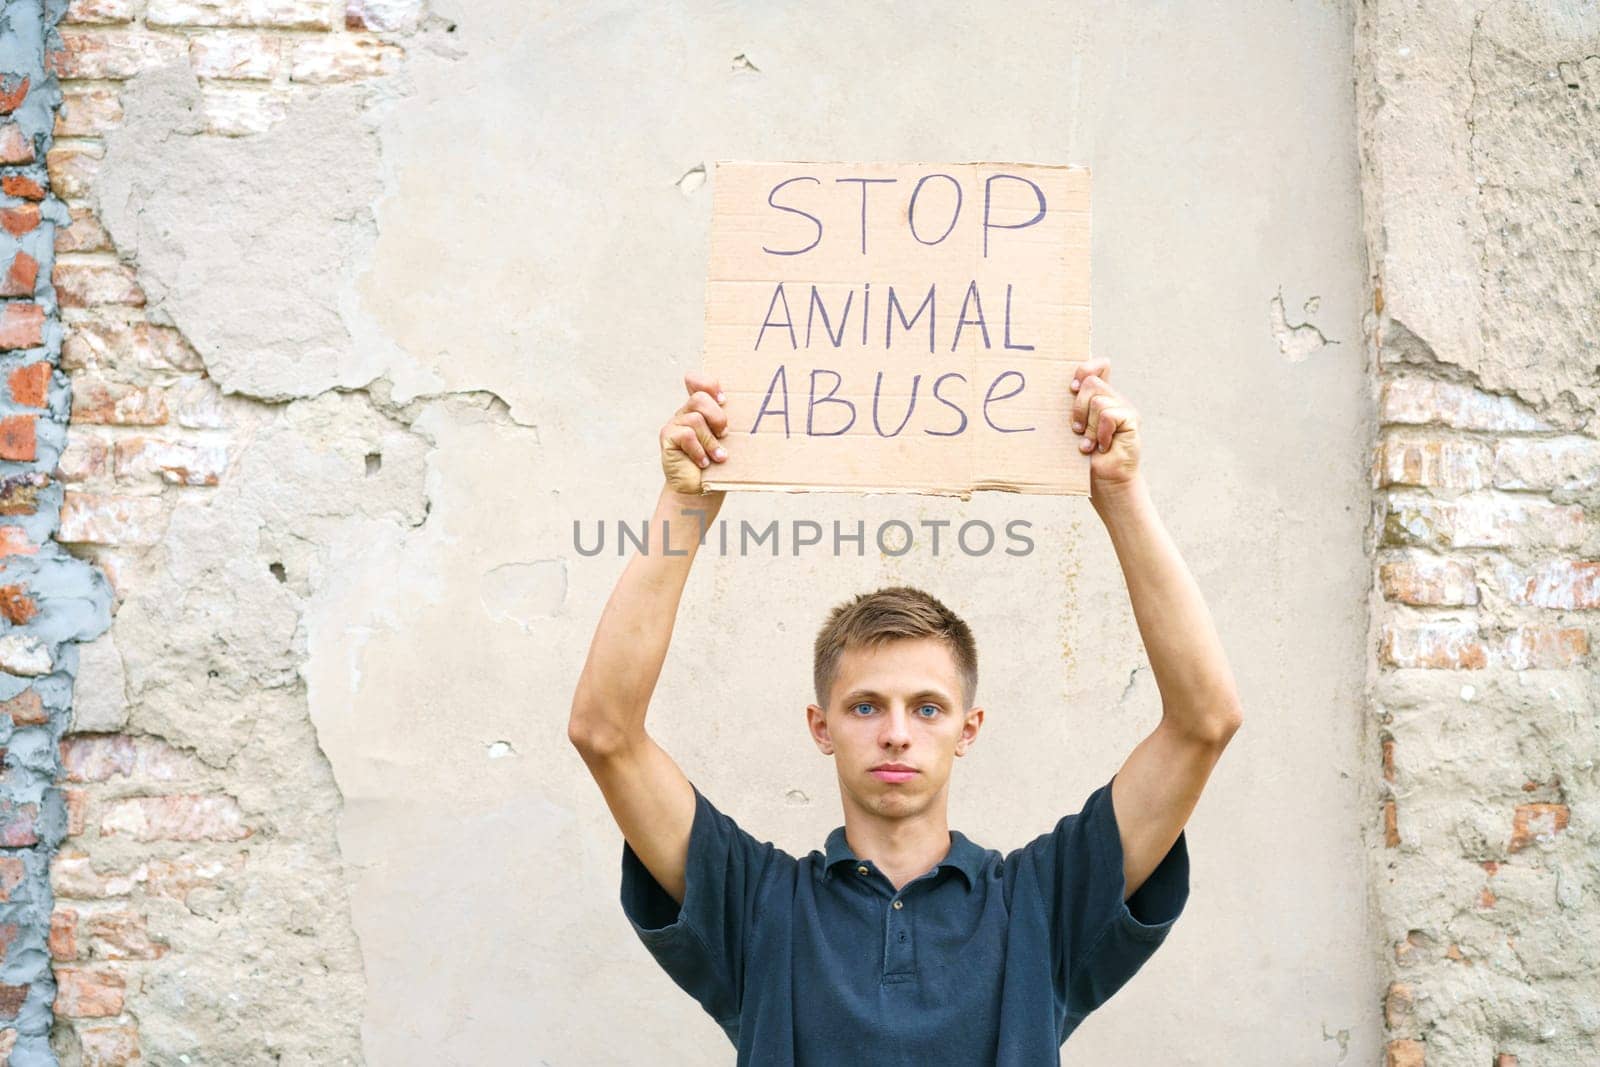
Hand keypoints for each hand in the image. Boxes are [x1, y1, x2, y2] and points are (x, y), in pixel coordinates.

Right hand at [660, 372, 730, 496]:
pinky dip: (699, 451)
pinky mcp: (667, 437)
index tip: (723, 399)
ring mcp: (675, 424)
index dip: (709, 384)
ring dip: (711, 442)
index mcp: (700, 408)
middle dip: (717, 417)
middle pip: (700, 398)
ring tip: (717, 457)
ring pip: (695, 419)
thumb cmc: (717, 464)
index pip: (696, 381)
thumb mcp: (728, 440)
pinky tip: (703, 462)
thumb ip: (730, 423)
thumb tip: (755, 411)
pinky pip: (686, 435)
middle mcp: (685, 412)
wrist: (700, 489)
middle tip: (724, 434)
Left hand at [1069, 357, 1140, 495]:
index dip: (1085, 368)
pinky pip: (1108, 416)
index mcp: (1099, 398)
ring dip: (1088, 427)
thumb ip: (1072, 407)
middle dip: (1077, 409)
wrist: (1104, 483)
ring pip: (1098, 401)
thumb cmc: (1084, 459)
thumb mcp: (1073, 428)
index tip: (1072, 387)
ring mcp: (1124, 409)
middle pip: (1091, 383)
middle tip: (1077, 431)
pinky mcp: (1132, 421)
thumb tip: (1066, 388)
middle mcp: (1114, 399)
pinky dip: (1100, 433)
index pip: (1099, 366)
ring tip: (1089, 444)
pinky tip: (1102, 447)